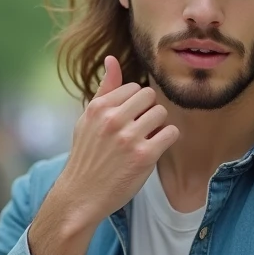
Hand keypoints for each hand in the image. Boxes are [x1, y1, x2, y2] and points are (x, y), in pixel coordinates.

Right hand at [50, 55, 178, 226]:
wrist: (82, 195)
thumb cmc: (87, 156)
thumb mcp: (88, 120)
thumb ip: (105, 90)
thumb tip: (112, 59)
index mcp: (99, 108)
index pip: (134, 88)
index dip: (136, 104)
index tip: (130, 119)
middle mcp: (113, 119)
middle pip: (150, 96)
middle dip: (149, 111)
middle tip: (141, 128)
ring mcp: (129, 138)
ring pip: (161, 113)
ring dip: (158, 126)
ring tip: (146, 139)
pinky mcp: (144, 156)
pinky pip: (171, 133)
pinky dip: (167, 139)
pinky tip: (156, 148)